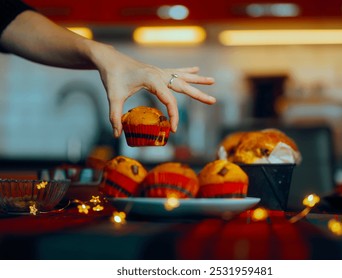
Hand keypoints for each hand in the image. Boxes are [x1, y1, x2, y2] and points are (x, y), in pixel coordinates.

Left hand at [92, 44, 215, 137]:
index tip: (174, 129)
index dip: (174, 115)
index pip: (169, 100)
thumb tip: (117, 134)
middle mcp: (159, 74)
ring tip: (213, 81)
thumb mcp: (114, 97)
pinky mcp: (157, 71)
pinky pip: (175, 71)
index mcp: (152, 79)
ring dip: (198, 80)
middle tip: (213, 101)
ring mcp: (159, 71)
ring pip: (182, 77)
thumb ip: (115, 116)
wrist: (109, 59)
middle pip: (183, 86)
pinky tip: (196, 69)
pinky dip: (187, 71)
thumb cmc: (112, 76)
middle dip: (198, 94)